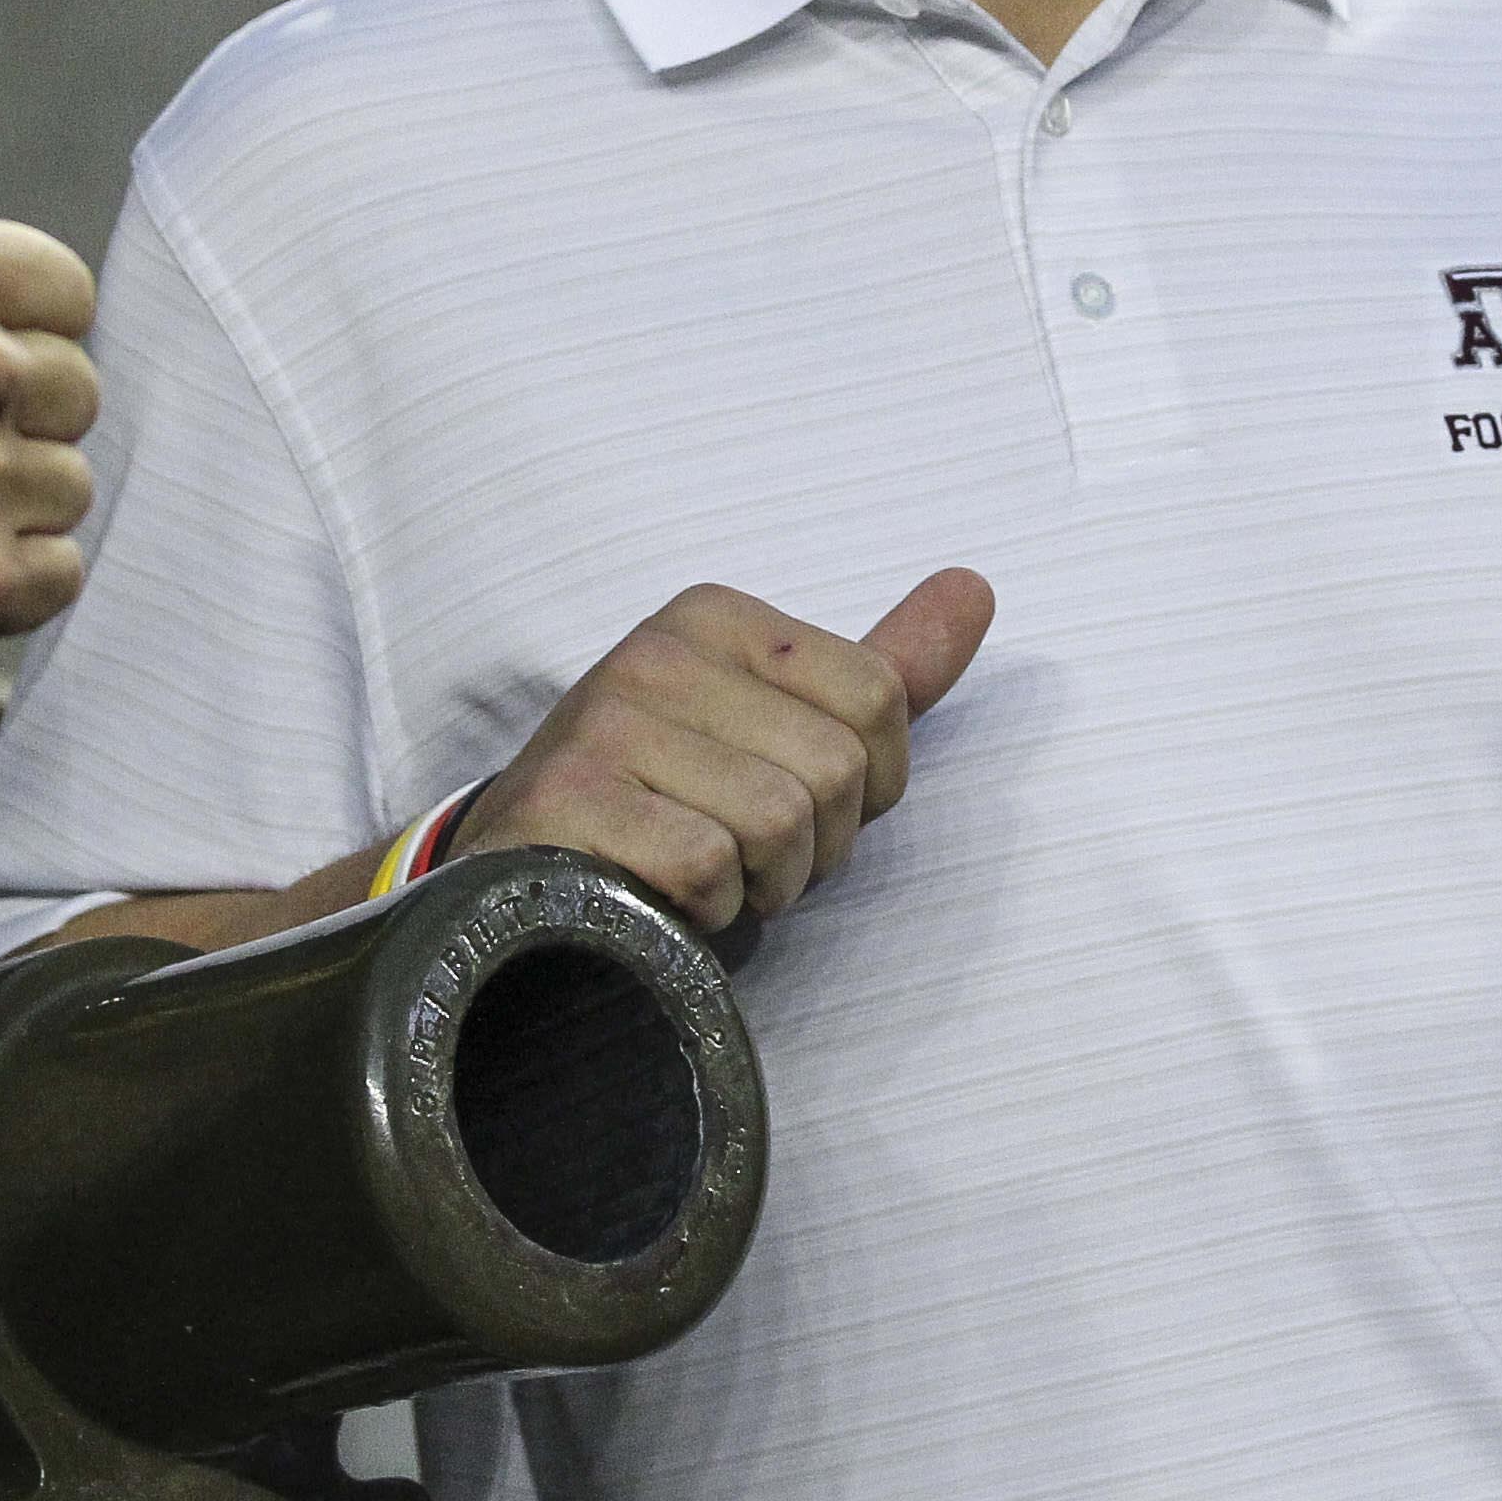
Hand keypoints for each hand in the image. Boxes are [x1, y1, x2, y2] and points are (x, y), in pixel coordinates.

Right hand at [462, 571, 995, 931]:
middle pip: (837, 767)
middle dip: (815, 846)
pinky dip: (704, 910)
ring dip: (761, 884)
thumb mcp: (780, 726)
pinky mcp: (568, 799)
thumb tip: (975, 590)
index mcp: (717, 618)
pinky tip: (661, 897)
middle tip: (747, 855)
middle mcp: (656, 651)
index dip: (869, 785)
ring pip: (779, 822)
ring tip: (707, 876)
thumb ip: (883, 669)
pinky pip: (707, 865)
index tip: (801, 802)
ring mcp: (604, 721)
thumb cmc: (671, 803)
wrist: (526, 874)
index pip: (880, 697)